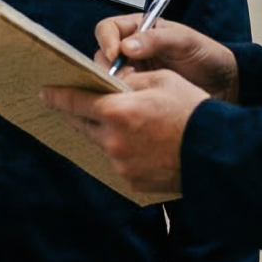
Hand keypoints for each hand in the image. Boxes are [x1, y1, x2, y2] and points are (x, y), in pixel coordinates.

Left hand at [40, 70, 209, 194]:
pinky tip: (143, 144)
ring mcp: (121, 165)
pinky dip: (125, 151)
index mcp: (117, 111)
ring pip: (103, 144)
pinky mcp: (132, 181)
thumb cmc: (193, 110)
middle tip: (77, 104)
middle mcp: (113, 141)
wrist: (217, 152)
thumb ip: (131, 79)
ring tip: (128, 124)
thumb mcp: (162, 80)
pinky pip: (120, 162)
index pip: (75, 101)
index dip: (57, 96)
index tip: (44, 93)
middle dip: (80, 113)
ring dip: (107, 132)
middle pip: (84, 124)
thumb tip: (113, 81)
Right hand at [92, 15, 239, 102]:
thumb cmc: (207, 56)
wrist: (225, 85)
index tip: (115, 54)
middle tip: (124, 79)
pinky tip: (135, 102)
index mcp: (140, 29)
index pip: (108, 29)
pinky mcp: (138, 94)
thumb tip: (126, 46)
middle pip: (101, 54)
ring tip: (132, 91)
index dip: (107, 40)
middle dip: (107, 66)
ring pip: (107, 77)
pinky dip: (122, 98)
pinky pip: (120, 95)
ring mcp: (134, 73)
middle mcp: (131, 50)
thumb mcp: (185, 41)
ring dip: (114, 84)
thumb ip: (156, 39)